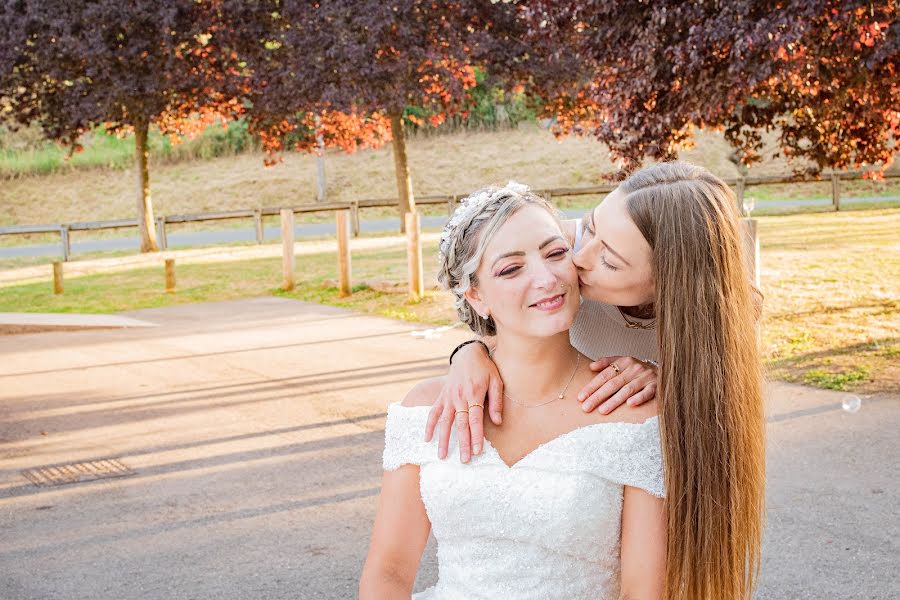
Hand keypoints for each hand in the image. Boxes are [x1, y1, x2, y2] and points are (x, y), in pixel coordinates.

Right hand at [424, 342, 502, 462]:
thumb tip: (498, 421)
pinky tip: (427, 439)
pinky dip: (429, 425)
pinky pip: (434, 412)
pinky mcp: (442, 397)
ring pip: (445, 422)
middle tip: (464, 460)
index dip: (476, 436)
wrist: (468, 354)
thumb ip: (496, 402)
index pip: (475, 420)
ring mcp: (449, 397)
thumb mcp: (496, 381)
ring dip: (443, 440)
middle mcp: (460, 397)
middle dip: (463, 444)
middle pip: (461, 424)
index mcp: (474, 394)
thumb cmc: (485, 369)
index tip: (477, 451)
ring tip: (442, 456)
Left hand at [576, 356, 656, 414]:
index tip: (580, 397)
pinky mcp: (656, 386)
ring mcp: (645, 377)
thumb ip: (607, 363)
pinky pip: (647, 393)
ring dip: (614, 401)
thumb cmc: (638, 371)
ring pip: (627, 390)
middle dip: (598, 396)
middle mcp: (634, 369)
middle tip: (586, 407)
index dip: (591, 386)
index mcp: (624, 362)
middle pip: (613, 384)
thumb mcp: (623, 362)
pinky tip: (630, 405)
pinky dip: (639, 398)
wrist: (665, 371)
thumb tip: (591, 366)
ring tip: (602, 410)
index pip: (604, 375)